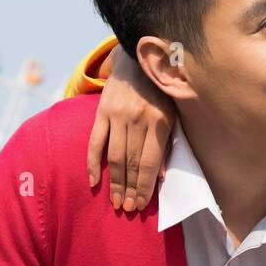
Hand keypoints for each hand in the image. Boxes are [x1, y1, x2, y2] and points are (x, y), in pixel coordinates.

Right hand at [85, 45, 175, 210]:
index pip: (150, 162)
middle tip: (127, 208)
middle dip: (129, 188)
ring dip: (114, 182)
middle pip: (131, 162)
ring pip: (114, 156)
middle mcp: (138, 118)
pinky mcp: (102, 111)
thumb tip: (161, 176)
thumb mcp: (172, 113)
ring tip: (115, 201)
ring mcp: (117, 114)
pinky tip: (94, 182)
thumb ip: (167, 142)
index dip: (144, 186)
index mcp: (159, 120)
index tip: (141, 204)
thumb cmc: (159, 90)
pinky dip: (93, 164)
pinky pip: (95, 142)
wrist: (138, 57)